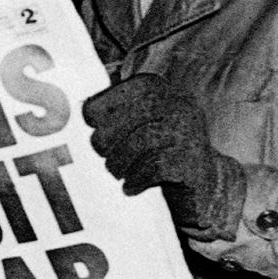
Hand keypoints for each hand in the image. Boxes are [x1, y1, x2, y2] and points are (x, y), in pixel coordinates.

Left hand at [81, 73, 244, 239]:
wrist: (203, 188)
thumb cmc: (157, 154)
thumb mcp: (138, 126)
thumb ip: (113, 114)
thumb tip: (74, 112)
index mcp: (162, 91)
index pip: (128, 89)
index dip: (102, 108)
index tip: (90, 126)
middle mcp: (179, 106)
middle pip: (135, 114)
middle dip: (108, 139)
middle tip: (103, 157)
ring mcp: (190, 134)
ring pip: (144, 141)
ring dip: (120, 162)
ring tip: (116, 173)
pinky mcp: (193, 163)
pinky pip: (157, 166)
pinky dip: (137, 179)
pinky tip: (131, 187)